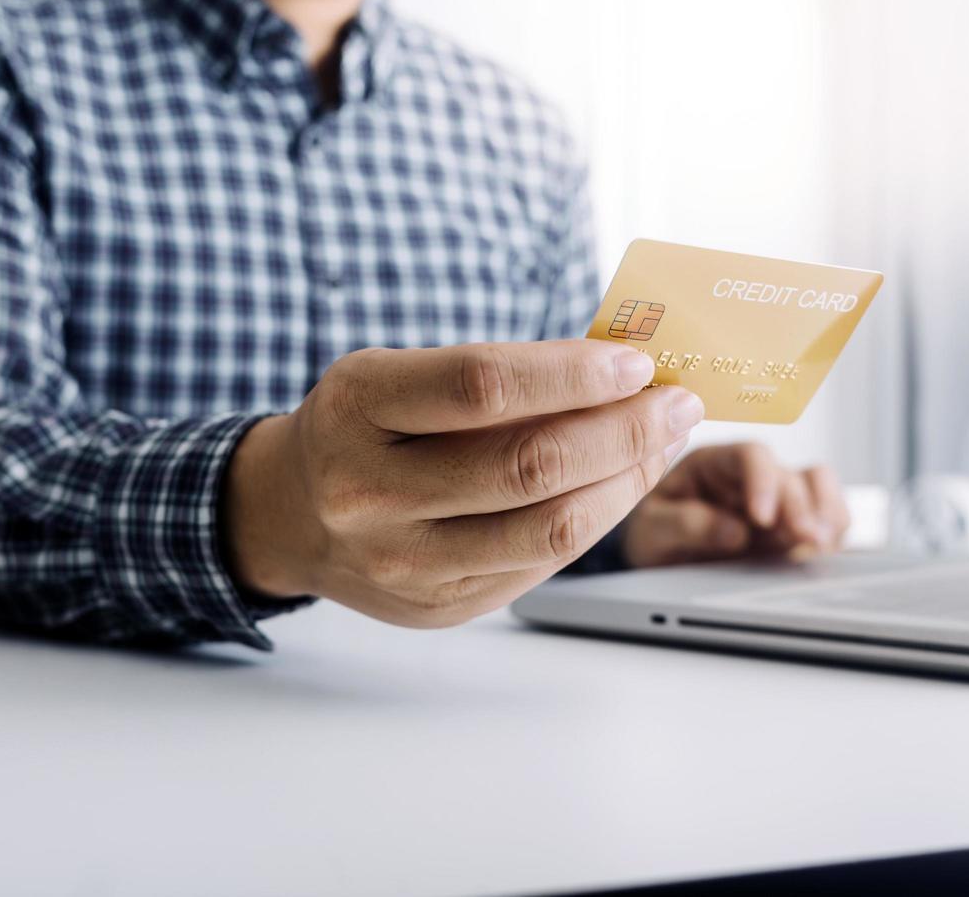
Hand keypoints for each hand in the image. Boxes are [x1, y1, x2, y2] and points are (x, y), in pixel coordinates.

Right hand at [224, 340, 703, 626]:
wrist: (293, 515)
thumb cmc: (362, 428)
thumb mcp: (395, 374)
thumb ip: (492, 375)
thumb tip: (620, 369)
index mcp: (357, 410)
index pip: (482, 388)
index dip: (572, 374)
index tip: (635, 360)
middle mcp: (371, 494)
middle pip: (527, 465)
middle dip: (624, 430)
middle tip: (676, 401)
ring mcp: (405, 562)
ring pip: (549, 527)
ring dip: (628, 480)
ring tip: (664, 441)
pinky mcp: (440, 607)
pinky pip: (542, 562)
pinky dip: (597, 517)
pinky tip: (621, 483)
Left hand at [621, 443, 849, 566]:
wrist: (659, 560)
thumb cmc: (654, 533)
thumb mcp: (652, 529)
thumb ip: (685, 525)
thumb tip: (733, 532)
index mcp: (713, 464)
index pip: (749, 454)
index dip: (762, 480)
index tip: (761, 517)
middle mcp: (749, 476)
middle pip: (788, 475)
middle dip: (799, 506)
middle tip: (802, 538)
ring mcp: (775, 498)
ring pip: (817, 485)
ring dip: (825, 512)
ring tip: (819, 543)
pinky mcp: (792, 524)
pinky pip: (827, 514)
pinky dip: (833, 529)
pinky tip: (824, 549)